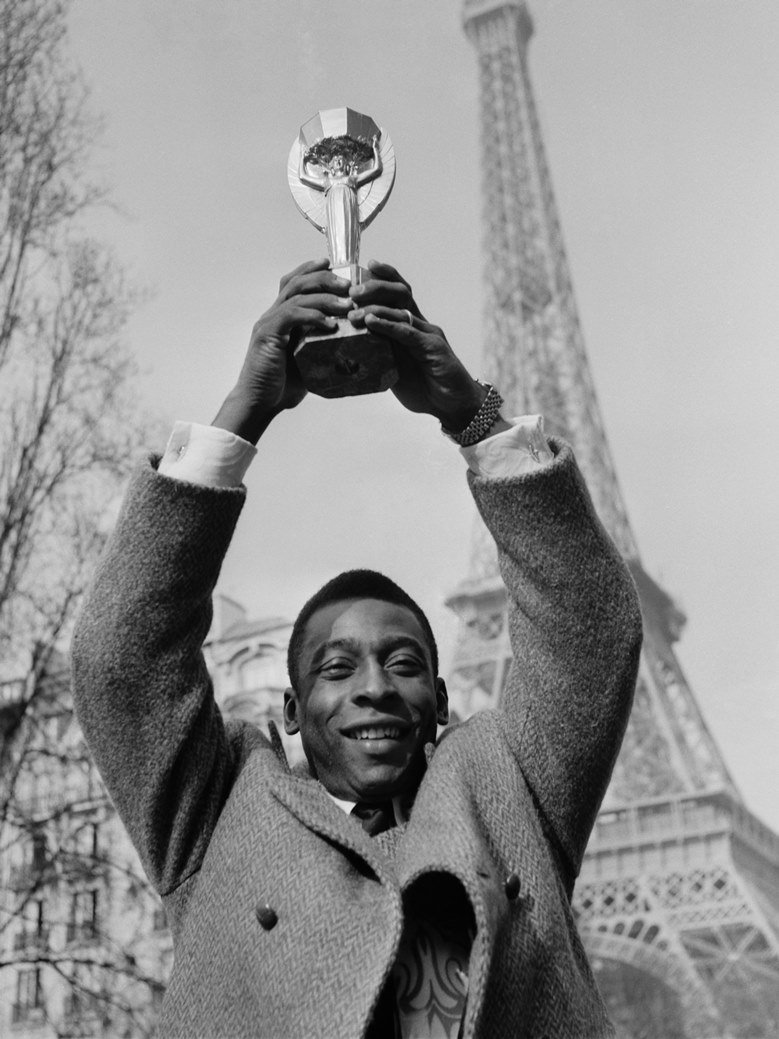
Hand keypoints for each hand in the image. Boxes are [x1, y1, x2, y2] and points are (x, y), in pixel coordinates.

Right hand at [214, 259, 352, 442]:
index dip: (312, 270)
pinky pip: (291, 316)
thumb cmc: (284, 385)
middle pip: (296, 282)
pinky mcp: (267, 335)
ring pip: (296, 295)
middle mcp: (272, 315)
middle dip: (324, 278)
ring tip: (347, 303)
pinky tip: (330, 323)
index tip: (334, 265)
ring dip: (324, 296)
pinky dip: (312, 316)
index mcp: (281, 317)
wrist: (260, 403)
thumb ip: (322, 347)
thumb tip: (353, 346)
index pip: (294, 282)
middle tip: (348, 284)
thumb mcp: (309, 360)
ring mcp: (268, 323)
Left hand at [348, 261, 486, 430]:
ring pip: (402, 309)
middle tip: (351, 292)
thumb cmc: (426, 389)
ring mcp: (428, 334)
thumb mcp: (395, 370)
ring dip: (375, 306)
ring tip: (353, 309)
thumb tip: (350, 353)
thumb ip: (379, 357)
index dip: (383, 278)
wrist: (454, 406)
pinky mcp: (432, 347)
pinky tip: (371, 322)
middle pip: (400, 293)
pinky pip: (407, 332)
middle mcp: (421, 325)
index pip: (398, 294)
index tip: (364, 267)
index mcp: (413, 327)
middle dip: (375, 286)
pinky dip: (388, 325)